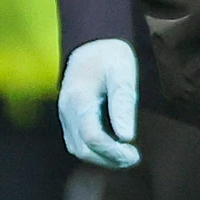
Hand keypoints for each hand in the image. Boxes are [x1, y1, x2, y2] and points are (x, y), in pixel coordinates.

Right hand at [59, 39, 140, 167]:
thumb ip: (123, 104)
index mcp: (79, 99)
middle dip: (107, 158)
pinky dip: (93, 148)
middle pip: (82, 148)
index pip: (92, 137)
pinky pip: (76, 140)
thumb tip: (127, 136)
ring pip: (77, 147)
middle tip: (132, 158)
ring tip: (125, 155)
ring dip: (100, 157)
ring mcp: (65, 113)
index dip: (113, 152)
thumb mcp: (122, 74)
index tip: (134, 155)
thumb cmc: (111, 55)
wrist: (93, 41)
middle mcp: (67, 109)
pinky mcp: (68, 114)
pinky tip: (112, 145)